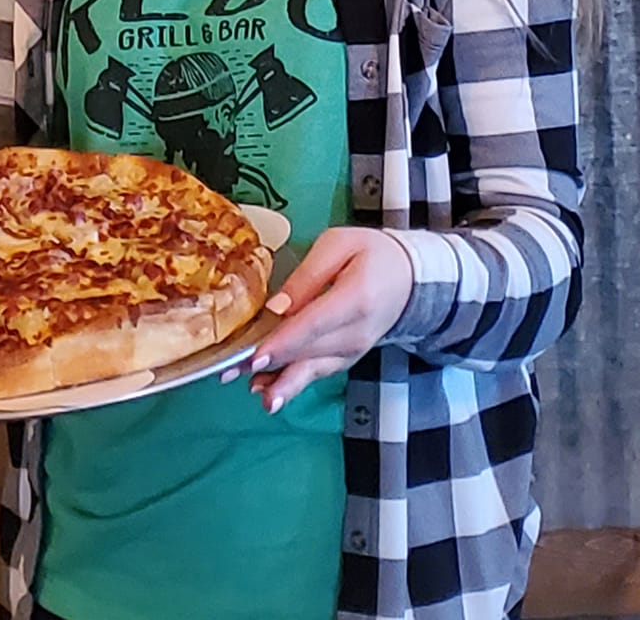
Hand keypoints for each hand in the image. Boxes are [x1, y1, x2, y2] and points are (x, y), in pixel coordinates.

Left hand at [239, 226, 413, 411]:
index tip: (255, 357)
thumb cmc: (371, 253)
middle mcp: (356, 334)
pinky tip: (271, 390)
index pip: (313, 324)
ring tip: (255, 394)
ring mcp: (352, 350)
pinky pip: (318, 372)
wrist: (409, 277)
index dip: (283, 343)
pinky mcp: (346, 358)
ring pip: (312, 370)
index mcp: (355, 299)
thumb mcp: (338, 244)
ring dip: (281, 384)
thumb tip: (277, 306)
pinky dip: (294, 382)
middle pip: (308, 352)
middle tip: (230, 373)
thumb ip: (308, 274)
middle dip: (269, 364)